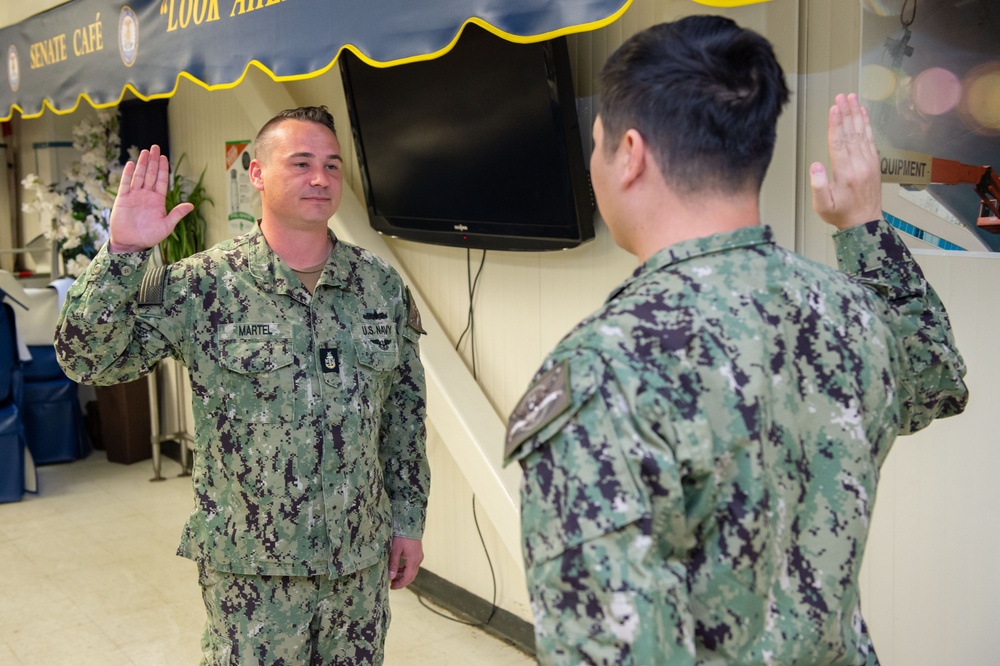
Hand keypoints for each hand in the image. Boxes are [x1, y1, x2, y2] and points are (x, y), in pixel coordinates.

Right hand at [108, 145, 194, 252]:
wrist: (132, 244)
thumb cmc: (150, 236)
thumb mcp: (167, 225)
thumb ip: (177, 214)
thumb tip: (192, 205)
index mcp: (158, 200)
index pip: (161, 181)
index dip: (163, 169)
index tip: (164, 157)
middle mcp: (146, 195)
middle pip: (150, 175)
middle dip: (153, 161)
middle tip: (155, 147)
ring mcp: (134, 196)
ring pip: (139, 176)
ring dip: (142, 164)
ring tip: (145, 152)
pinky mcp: (123, 199)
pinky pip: (125, 184)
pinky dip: (128, 174)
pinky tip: (131, 164)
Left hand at [388, 536, 422, 589]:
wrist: (409, 523)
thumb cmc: (401, 535)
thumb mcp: (395, 550)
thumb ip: (393, 564)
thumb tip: (391, 577)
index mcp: (413, 560)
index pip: (408, 577)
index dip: (400, 584)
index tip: (392, 587)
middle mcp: (418, 559)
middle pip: (411, 575)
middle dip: (402, 581)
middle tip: (392, 585)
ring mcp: (419, 556)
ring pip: (412, 570)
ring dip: (404, 575)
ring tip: (394, 577)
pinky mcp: (417, 552)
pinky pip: (413, 564)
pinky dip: (406, 569)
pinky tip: (399, 568)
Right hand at [809, 93, 882, 230]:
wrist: (865, 223)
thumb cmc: (841, 214)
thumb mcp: (823, 206)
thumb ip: (819, 186)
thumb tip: (815, 165)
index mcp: (845, 174)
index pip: (839, 143)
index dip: (835, 124)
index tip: (834, 108)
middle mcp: (859, 165)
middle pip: (851, 133)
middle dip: (846, 113)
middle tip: (842, 96)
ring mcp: (869, 162)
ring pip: (862, 133)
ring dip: (856, 114)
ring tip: (852, 98)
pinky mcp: (874, 162)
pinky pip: (870, 138)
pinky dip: (867, 124)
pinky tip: (863, 113)